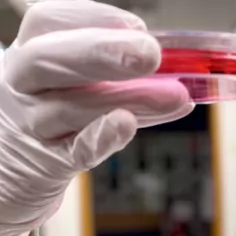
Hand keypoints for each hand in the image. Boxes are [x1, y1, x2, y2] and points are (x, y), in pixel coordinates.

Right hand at [0, 0, 193, 235]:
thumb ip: (122, 80)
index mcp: (30, 55)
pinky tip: (126, 124)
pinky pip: (73, 150)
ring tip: (173, 95)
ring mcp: (28, 126)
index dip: (94, 18)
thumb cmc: (52, 126)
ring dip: (128, 98)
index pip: (49, 22)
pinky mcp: (43, 167)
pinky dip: (101, 136)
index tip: (138, 27)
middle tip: (150, 54)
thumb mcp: (76, 90)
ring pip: (69, 106)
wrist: (12, 179)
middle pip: (48, 59)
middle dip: (104, 51)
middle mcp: (20, 85)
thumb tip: (180, 74)